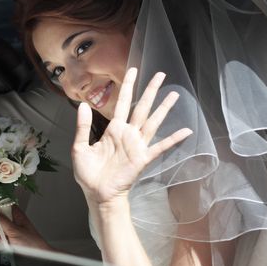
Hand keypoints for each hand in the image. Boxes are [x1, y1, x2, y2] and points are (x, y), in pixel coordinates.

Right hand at [0, 205, 54, 251]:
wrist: (35, 255)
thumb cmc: (31, 241)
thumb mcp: (13, 230)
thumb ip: (0, 220)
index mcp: (15, 213)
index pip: (1, 205)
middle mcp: (11, 220)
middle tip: (2, 231)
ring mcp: (7, 229)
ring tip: (6, 239)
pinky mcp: (5, 238)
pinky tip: (5, 243)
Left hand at [72, 68, 192, 206]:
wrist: (97, 194)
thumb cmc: (88, 174)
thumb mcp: (80, 148)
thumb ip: (82, 126)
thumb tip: (83, 104)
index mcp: (113, 129)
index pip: (123, 102)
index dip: (128, 86)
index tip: (134, 70)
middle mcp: (128, 134)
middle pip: (142, 107)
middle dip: (151, 90)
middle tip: (161, 74)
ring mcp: (137, 145)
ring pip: (153, 121)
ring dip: (164, 108)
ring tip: (175, 94)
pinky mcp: (143, 158)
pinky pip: (160, 147)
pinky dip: (173, 139)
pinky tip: (186, 130)